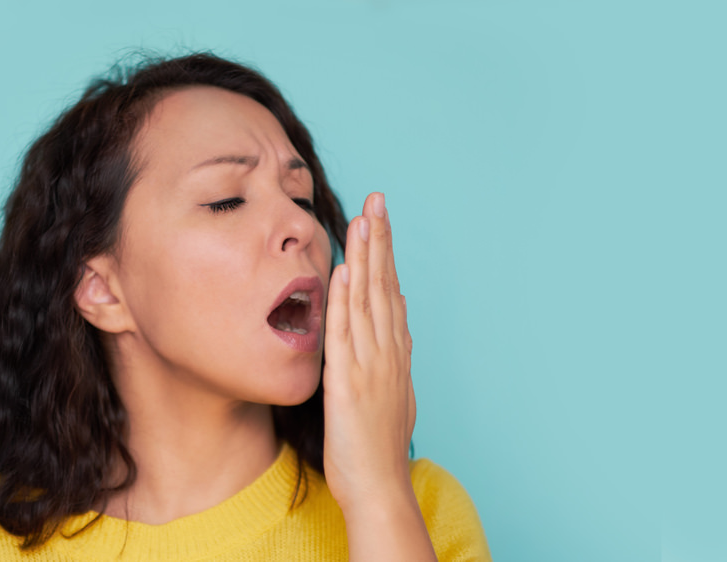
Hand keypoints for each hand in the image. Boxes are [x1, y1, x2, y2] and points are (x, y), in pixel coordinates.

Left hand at [322, 191, 415, 511]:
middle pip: (384, 285)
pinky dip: (347, 299)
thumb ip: (394, 351)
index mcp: (393, 353)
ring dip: (367, 257)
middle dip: (380, 240)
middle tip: (378, 198)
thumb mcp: (392, 390)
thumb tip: (398, 312)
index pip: (390, 291)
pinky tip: (347, 270)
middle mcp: (386, 352)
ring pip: (369, 300)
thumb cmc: (377, 445)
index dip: (385, 253)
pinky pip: (347, 332)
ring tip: (365, 217)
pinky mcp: (349, 382)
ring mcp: (370, 364)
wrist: (378, 486)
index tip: (380, 219)